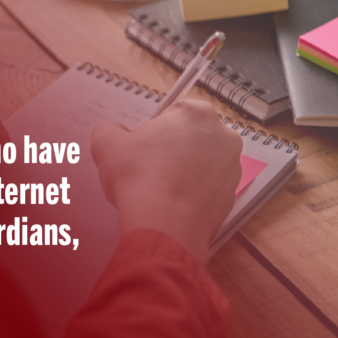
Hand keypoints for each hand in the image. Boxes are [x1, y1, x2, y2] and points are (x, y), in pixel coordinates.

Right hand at [91, 100, 242, 265]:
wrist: (164, 224)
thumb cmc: (140, 179)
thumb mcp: (106, 144)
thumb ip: (108, 129)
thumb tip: (111, 132)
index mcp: (196, 113)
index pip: (171, 115)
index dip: (152, 133)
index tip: (141, 149)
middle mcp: (222, 135)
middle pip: (189, 138)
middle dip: (170, 151)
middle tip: (147, 169)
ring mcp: (231, 167)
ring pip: (200, 164)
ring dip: (182, 172)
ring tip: (158, 189)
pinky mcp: (231, 196)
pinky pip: (207, 189)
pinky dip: (191, 195)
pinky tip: (170, 203)